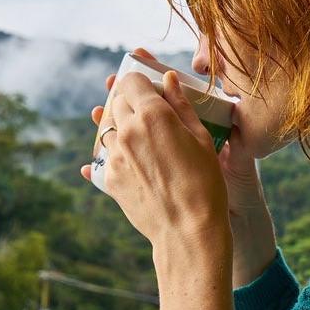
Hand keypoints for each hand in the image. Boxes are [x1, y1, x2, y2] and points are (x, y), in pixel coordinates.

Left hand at [80, 61, 234, 309]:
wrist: (187, 230)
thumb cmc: (204, 183)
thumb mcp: (201, 138)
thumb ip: (180, 105)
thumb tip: (168, 79)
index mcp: (151, 114)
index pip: (131, 81)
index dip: (140, 82)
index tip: (149, 89)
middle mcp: (126, 131)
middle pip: (116, 101)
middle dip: (129, 102)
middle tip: (147, 112)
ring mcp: (113, 155)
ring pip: (107, 128)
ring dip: (120, 126)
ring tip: (142, 138)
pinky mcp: (108, 178)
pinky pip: (104, 156)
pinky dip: (115, 152)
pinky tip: (131, 159)